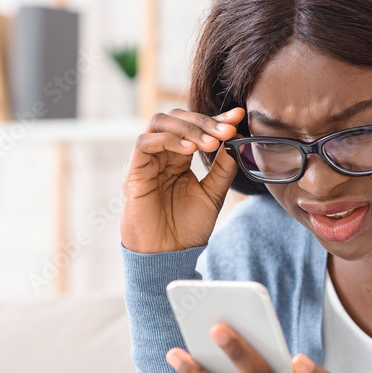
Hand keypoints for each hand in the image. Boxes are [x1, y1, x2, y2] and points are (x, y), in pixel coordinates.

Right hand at [120, 107, 245, 253]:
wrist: (167, 255)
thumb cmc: (186, 228)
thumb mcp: (212, 194)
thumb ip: (223, 168)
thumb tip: (236, 141)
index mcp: (179, 157)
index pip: (195, 127)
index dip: (216, 119)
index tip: (238, 117)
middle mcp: (161, 154)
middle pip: (177, 118)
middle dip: (204, 122)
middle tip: (226, 131)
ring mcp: (147, 161)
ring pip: (160, 124)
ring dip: (187, 128)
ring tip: (210, 143)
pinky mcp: (134, 171)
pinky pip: (145, 143)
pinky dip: (167, 140)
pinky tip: (188, 148)